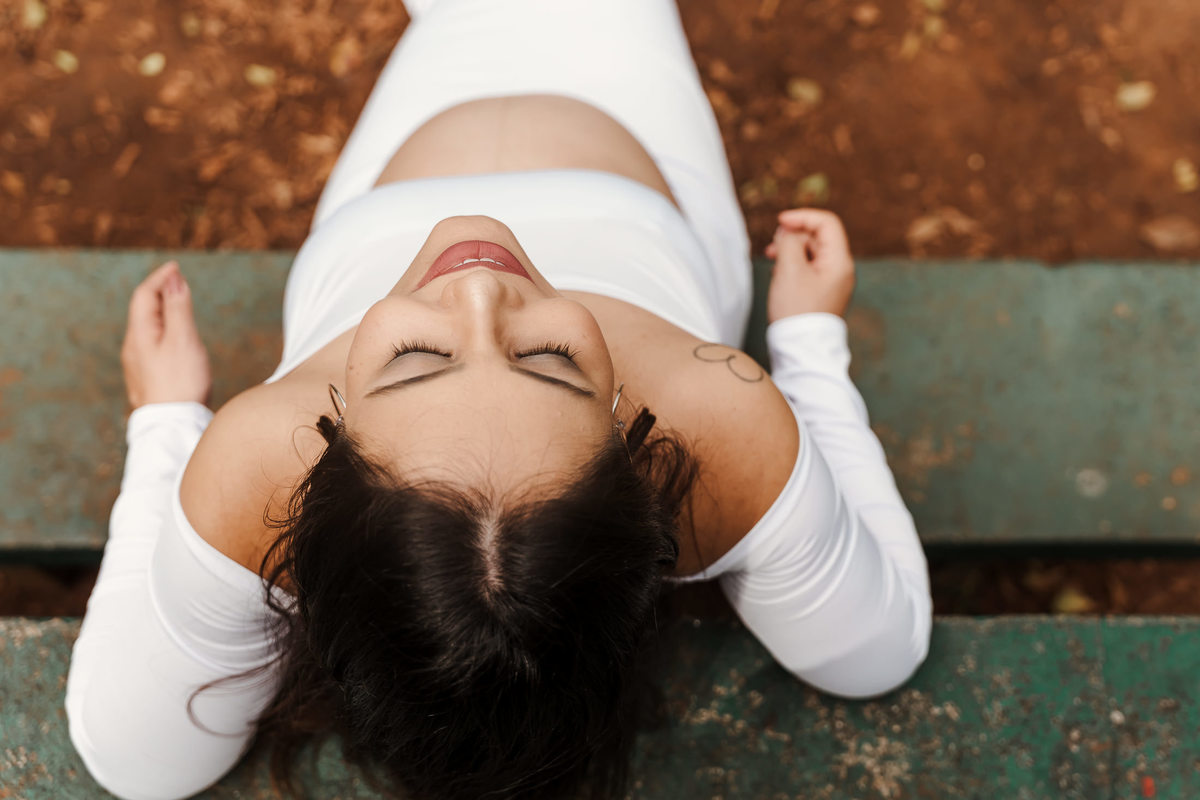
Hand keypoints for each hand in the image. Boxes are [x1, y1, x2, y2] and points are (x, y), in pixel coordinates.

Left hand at [121, 261, 211, 409]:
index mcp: (139, 334)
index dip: (159, 278)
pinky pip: (151, 345)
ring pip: (146, 329)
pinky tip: (175, 341)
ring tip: (178, 307)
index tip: (175, 268)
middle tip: (178, 282)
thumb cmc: (180, 383)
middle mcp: (133, 348)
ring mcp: (138, 365)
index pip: (144, 295)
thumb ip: (178, 307)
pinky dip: (163, 331)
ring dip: (162, 313)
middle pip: (142, 311)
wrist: (172, 426)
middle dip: (159, 292)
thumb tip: (174, 280)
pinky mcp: (147, 379)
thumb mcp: (183, 339)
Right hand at [765, 208, 855, 321]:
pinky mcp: (822, 293)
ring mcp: (832, 282)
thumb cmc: (796, 310)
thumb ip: (788, 242)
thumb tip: (788, 232)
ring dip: (790, 251)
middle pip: (818, 237)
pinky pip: (808, 269)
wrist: (801, 348)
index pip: (826, 223)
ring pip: (811, 253)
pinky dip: (793, 265)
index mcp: (839, 261)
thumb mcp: (789, 269)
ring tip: (772, 260)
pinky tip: (779, 275)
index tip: (780, 222)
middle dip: (793, 236)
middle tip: (772, 248)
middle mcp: (840, 269)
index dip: (802, 217)